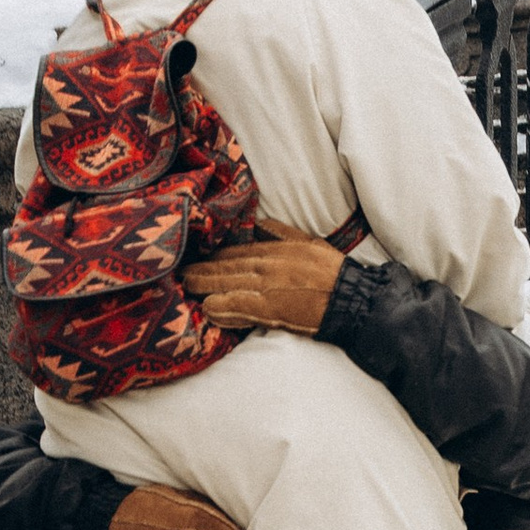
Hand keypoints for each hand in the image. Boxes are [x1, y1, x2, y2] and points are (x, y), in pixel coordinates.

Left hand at [194, 232, 343, 337]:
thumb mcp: (307, 241)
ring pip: (225, 283)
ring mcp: (265, 286)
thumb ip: (281, 231)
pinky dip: (221, 306)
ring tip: (186, 288)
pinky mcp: (269, 307)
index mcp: (273, 249)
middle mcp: (265, 265)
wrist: (349, 296)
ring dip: (203, 286)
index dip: (214, 257)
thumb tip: (260, 222)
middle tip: (180, 273)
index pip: (235, 252)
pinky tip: (207, 308)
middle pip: (224, 266)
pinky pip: (238, 305)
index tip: (199, 259)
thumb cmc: (332, 271)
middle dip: (200, 270)